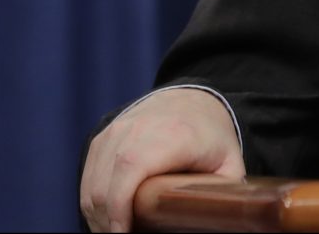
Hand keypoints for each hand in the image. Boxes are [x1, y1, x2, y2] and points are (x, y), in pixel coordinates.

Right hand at [80, 87, 244, 232]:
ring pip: (92, 183)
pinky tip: (107, 217)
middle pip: (106, 182)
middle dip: (108, 220)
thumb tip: (224, 218)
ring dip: (98, 214)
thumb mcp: (230, 162)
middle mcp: (138, 129)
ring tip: (116, 232)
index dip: (120, 204)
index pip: (132, 167)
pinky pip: (88, 176)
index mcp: (173, 135)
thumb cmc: (212, 137)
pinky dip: (93, 201)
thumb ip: (226, 192)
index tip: (121, 233)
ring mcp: (116, 131)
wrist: (192, 99)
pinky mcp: (103, 138)